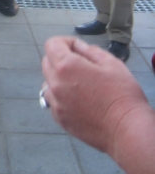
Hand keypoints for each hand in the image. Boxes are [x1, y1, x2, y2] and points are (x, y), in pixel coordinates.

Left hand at [42, 37, 148, 154]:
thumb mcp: (112, 63)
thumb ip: (90, 51)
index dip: (64, 42)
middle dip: (60, 58)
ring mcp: (56, 103)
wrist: (126, 130)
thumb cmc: (122, 94)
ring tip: (79, 84)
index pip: (51, 44)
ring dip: (58, 78)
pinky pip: (53, 101)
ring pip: (48, 83)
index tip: (78, 48)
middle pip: (47, 62)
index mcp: (66, 66)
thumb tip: (78, 47)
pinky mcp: (60, 119)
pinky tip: (79, 101)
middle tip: (81, 65)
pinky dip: (60, 97)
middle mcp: (56, 84)